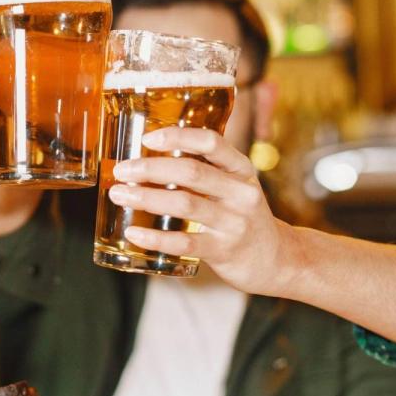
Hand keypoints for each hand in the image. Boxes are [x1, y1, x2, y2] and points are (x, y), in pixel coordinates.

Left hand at [107, 127, 297, 295]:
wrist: (276, 259)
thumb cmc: (241, 215)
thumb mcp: (234, 186)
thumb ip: (204, 170)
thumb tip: (149, 155)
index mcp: (241, 170)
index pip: (212, 143)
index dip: (178, 136)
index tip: (148, 138)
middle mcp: (241, 193)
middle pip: (191, 172)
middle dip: (150, 169)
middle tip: (121, 170)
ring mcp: (234, 223)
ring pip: (184, 205)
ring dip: (146, 197)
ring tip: (119, 194)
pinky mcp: (224, 251)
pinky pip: (184, 243)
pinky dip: (155, 238)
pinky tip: (133, 232)